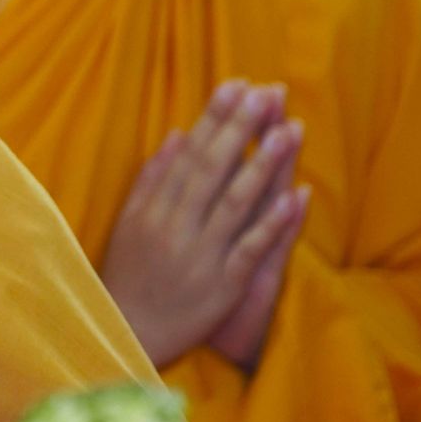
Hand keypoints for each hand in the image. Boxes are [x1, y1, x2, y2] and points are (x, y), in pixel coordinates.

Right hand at [100, 81, 305, 367]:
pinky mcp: (222, 287)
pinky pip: (250, 249)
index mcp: (153, 209)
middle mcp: (176, 227)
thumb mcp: (128, 223)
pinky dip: (272, 222)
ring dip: (264, 164)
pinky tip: (293, 195)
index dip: (214, 119)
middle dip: (241, 128)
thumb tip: (178, 135)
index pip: (189, 154)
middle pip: (213, 169)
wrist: (127, 335)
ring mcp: (201, 256)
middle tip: (267, 92)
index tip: (236, 86)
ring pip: (235, 202)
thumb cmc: (127, 276)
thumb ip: (152, 179)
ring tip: (289, 128)